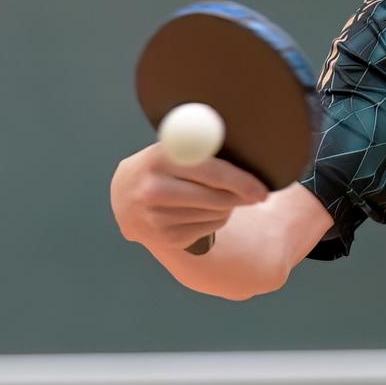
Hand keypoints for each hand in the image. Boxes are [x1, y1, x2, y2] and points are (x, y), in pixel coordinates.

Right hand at [110, 143, 270, 255]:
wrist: (123, 197)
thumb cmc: (160, 166)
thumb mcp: (173, 147)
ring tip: (217, 196)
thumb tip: (247, 154)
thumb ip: (202, 146)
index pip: (210, 172)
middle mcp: (153, 190)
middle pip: (216, 198)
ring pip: (216, 215)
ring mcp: (157, 218)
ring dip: (227, 207)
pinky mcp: (165, 238)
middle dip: (240, 197)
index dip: (241, 181)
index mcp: (159, 159)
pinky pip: (209, 228)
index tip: (262, 190)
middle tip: (255, 194)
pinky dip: (215, 219)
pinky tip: (203, 210)